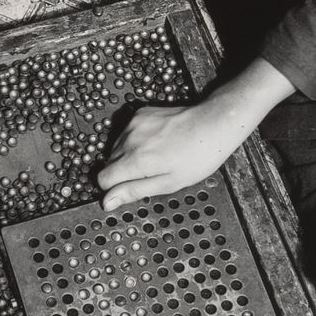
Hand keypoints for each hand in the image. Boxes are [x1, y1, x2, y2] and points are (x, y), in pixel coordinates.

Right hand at [97, 95, 247, 211]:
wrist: (213, 124)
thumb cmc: (198, 157)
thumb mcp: (168, 183)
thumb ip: (134, 191)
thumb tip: (107, 202)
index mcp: (136, 160)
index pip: (103, 179)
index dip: (114, 188)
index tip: (129, 188)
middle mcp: (130, 139)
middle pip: (109, 163)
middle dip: (124, 172)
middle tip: (150, 173)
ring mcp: (134, 124)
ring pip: (116, 147)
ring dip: (129, 155)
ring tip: (156, 157)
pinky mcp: (140, 113)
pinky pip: (127, 132)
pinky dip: (135, 139)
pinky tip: (156, 142)